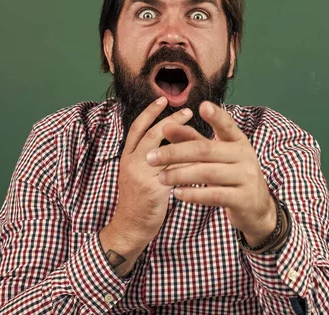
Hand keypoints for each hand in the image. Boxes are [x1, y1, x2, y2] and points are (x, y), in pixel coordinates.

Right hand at [100, 97, 192, 274]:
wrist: (130, 227)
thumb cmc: (137, 200)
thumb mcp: (136, 173)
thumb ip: (148, 157)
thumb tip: (167, 140)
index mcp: (127, 157)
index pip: (137, 128)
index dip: (149, 113)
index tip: (162, 100)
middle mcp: (132, 163)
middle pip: (150, 135)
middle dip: (170, 121)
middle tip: (187, 111)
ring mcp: (141, 176)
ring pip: (164, 151)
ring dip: (183, 140)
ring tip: (199, 134)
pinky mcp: (153, 190)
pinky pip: (174, 172)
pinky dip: (187, 164)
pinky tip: (201, 158)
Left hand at [146, 101, 277, 245]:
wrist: (257, 206)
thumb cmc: (231, 174)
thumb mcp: (217, 154)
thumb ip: (193, 140)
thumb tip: (166, 127)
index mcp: (238, 140)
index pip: (227, 125)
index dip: (216, 116)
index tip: (202, 106)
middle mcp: (244, 156)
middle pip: (206, 150)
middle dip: (175, 152)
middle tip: (151, 157)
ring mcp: (245, 177)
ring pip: (208, 173)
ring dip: (180, 175)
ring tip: (160, 177)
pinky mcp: (243, 199)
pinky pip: (214, 195)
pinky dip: (193, 194)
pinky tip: (177, 193)